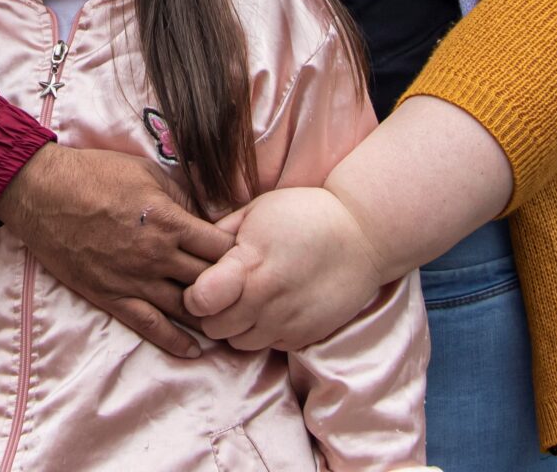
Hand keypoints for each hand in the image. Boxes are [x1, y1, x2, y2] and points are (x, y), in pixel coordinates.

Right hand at [0, 144, 233, 357]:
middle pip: (211, 282)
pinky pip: (149, 325)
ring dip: (208, 316)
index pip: (223, 249)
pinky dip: (174, 340)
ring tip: (227, 323)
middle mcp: (157, 256)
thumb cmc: (95, 174)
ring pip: (185, 309)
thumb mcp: (147, 173)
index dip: (240, 254)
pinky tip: (194, 349)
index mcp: (170, 222)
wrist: (43, 192)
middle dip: (231, 287)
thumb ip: (181, 197)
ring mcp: (134, 280)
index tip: (247, 257)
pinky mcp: (111, 295)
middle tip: (244, 293)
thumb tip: (207, 215)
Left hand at [182, 186, 385, 351]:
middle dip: (212, 313)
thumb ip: (221, 235)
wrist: (364, 235)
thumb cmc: (306, 215)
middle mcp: (266, 300)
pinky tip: (275, 308)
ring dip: (238, 326)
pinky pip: (270, 346)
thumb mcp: (257, 211)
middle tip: (225, 293)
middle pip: (214, 328)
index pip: (199, 301)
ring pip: (239, 343)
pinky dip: (265, 332)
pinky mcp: (306, 335)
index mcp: (250, 266)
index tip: (202, 284)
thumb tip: (193, 250)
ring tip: (250, 300)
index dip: (194, 295)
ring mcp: (288, 322)